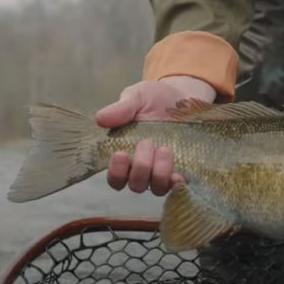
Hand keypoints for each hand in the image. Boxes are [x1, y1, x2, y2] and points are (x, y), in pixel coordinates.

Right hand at [95, 76, 214, 195]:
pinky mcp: (183, 170)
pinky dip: (176, 183)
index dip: (116, 172)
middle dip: (140, 166)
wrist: (184, 95)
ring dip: (158, 173)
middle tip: (147, 142)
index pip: (115, 177)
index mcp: (125, 155)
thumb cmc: (155, 98)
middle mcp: (143, 168)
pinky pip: (178, 186)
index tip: (120, 153)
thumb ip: (120, 109)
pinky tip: (178, 174)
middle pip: (136, 184)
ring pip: (156, 188)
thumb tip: (99, 119)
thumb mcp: (137, 97)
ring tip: (164, 149)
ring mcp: (163, 172)